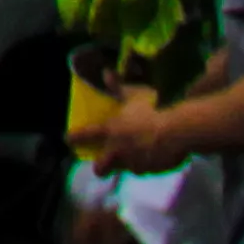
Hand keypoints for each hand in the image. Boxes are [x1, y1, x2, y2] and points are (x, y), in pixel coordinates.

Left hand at [69, 96, 188, 175]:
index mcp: (110, 131)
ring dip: (126, 164)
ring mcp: (133, 164)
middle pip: (101, 167)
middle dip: (100, 167)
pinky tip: (156, 156)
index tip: (67, 139)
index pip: (86, 135)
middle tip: (102, 165)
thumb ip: (118, 87)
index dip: (75, 138)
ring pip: (124, 169)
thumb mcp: (134, 96)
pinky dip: (147, 165)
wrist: (175, 134)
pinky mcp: (149, 172)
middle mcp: (117, 152)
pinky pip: (145, 170)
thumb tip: (106, 72)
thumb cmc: (152, 112)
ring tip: (137, 156)